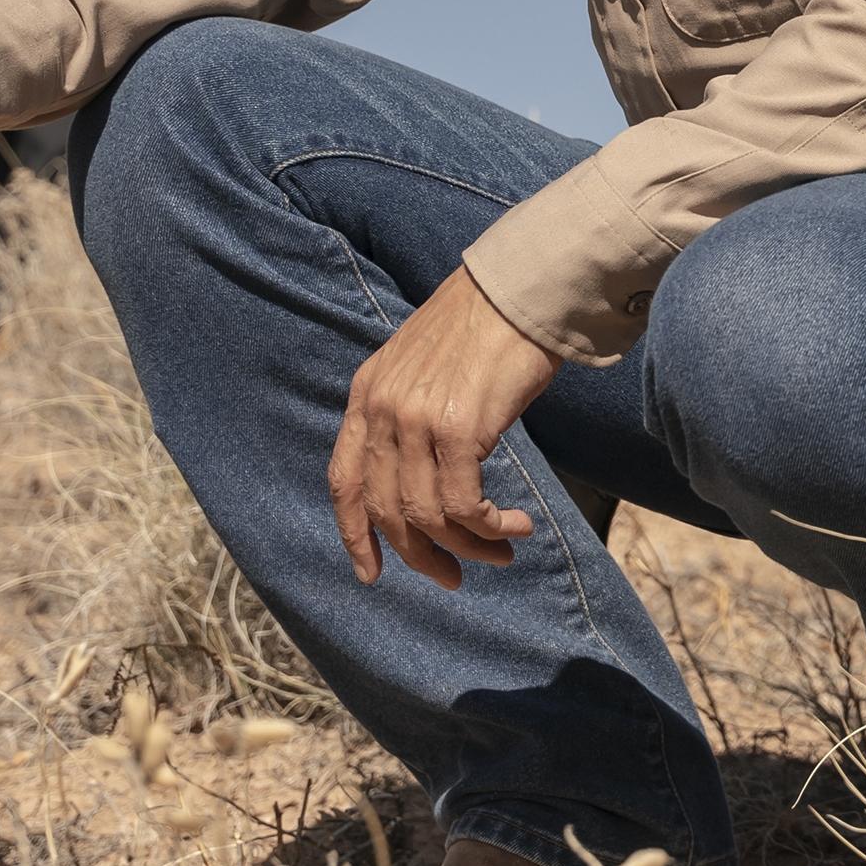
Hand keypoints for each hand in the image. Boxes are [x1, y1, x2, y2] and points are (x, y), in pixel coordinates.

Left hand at [329, 265, 559, 590]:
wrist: (520, 289)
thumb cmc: (485, 324)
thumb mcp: (422, 365)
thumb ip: (407, 411)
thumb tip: (424, 472)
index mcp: (366, 394)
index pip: (344, 480)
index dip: (354, 535)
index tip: (372, 573)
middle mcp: (381, 411)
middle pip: (387, 510)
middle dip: (422, 555)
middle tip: (455, 577)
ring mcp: (416, 421)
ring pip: (426, 516)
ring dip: (468, 546)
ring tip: (503, 549)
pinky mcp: (458, 429)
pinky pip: (463, 504)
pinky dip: (489, 526)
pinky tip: (516, 525)